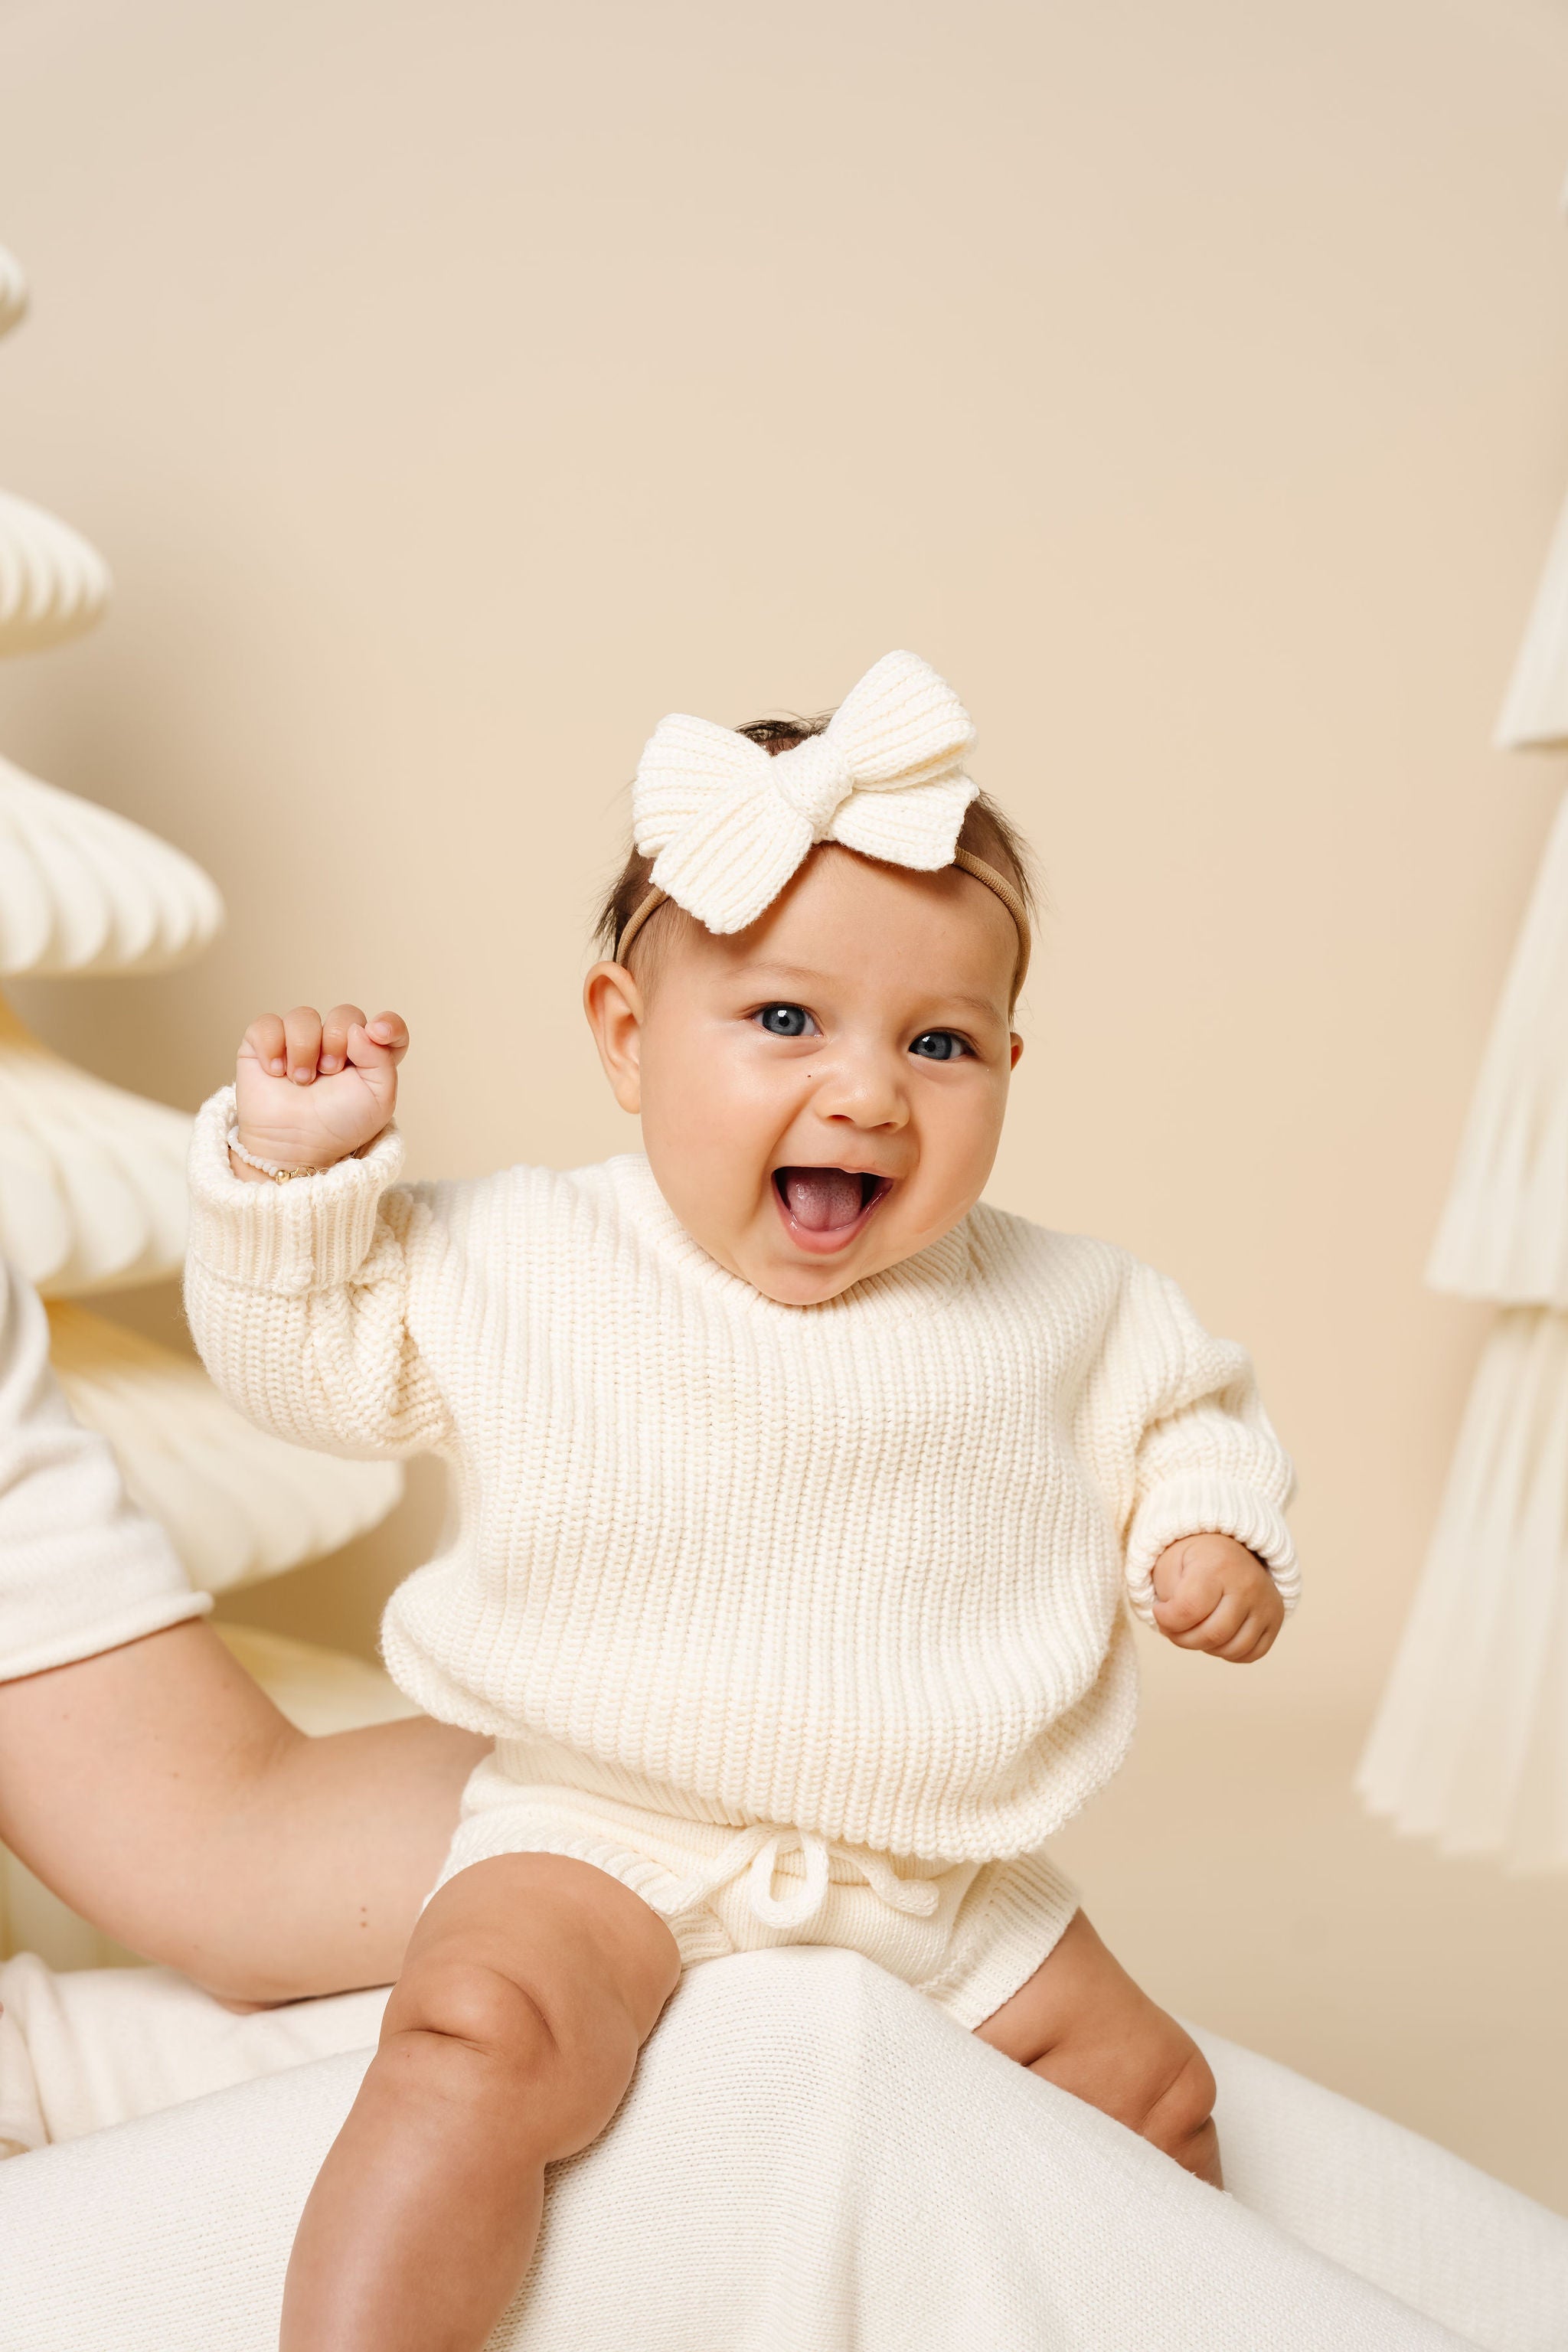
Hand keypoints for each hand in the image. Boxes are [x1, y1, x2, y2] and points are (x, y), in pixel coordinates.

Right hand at [233, 1004, 407, 1173]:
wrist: (296, 1145)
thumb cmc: (338, 1126)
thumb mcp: (378, 1099)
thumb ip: (382, 1059)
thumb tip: (359, 1029)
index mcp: (367, 1056)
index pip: (387, 1024)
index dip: (388, 1022)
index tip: (378, 1033)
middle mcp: (334, 1043)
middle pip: (344, 1014)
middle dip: (337, 1041)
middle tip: (329, 1072)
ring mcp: (298, 1041)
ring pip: (304, 1016)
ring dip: (303, 1049)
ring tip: (301, 1081)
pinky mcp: (264, 1044)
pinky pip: (267, 1023)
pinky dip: (272, 1047)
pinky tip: (276, 1072)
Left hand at [1150, 1532, 1282, 1661]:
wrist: (1228, 1545)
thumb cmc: (1193, 1559)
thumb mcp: (1169, 1564)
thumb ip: (1168, 1596)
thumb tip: (1176, 1627)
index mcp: (1217, 1565)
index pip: (1189, 1610)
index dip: (1166, 1619)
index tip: (1160, 1610)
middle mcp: (1248, 1584)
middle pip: (1212, 1635)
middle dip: (1183, 1639)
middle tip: (1173, 1627)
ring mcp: (1266, 1602)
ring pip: (1233, 1649)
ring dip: (1205, 1647)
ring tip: (1195, 1629)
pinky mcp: (1276, 1617)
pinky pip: (1252, 1653)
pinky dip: (1229, 1653)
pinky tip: (1217, 1636)